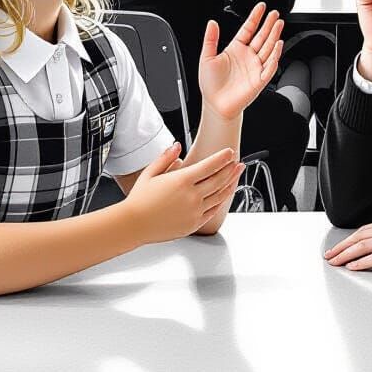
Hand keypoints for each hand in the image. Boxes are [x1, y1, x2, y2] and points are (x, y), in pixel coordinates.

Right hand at [126, 143, 243, 241]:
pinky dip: (221, 201)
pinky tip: (224, 195)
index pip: (210, 166)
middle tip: (238, 163)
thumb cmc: (139, 200)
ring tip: (236, 176)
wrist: (133, 225)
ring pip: (220, 195)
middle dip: (231, 169)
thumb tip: (177, 146)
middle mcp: (191, 196)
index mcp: (182, 181)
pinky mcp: (194, 223)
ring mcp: (195, 211)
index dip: (222, 158)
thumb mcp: (150, 173)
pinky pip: (213, 211)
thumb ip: (166, 158)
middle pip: (219, 179)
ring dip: (231, 184)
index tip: (229, 152)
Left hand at [199, 2, 283, 119]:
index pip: (248, 29)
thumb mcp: (206, 57)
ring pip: (268, 48)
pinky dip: (275, 56)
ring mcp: (255, 67)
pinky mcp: (259, 80)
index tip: (261, 6)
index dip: (255, 17)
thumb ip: (210, 39)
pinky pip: (269, 67)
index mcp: (236, 49)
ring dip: (274, 36)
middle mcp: (248, 57)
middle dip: (269, 24)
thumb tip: (212, 23)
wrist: (215, 105)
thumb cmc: (211, 84)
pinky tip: (278, 46)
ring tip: (279, 24)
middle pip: (262, 36)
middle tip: (275, 13)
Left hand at [324, 215, 371, 272]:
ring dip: (345, 254)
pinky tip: (352, 267)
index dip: (351, 238)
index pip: (367, 229)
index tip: (341, 245)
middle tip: (329, 255)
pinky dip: (360, 262)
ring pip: (363, 245)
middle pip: (360, 236)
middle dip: (342, 246)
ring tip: (334, 262)